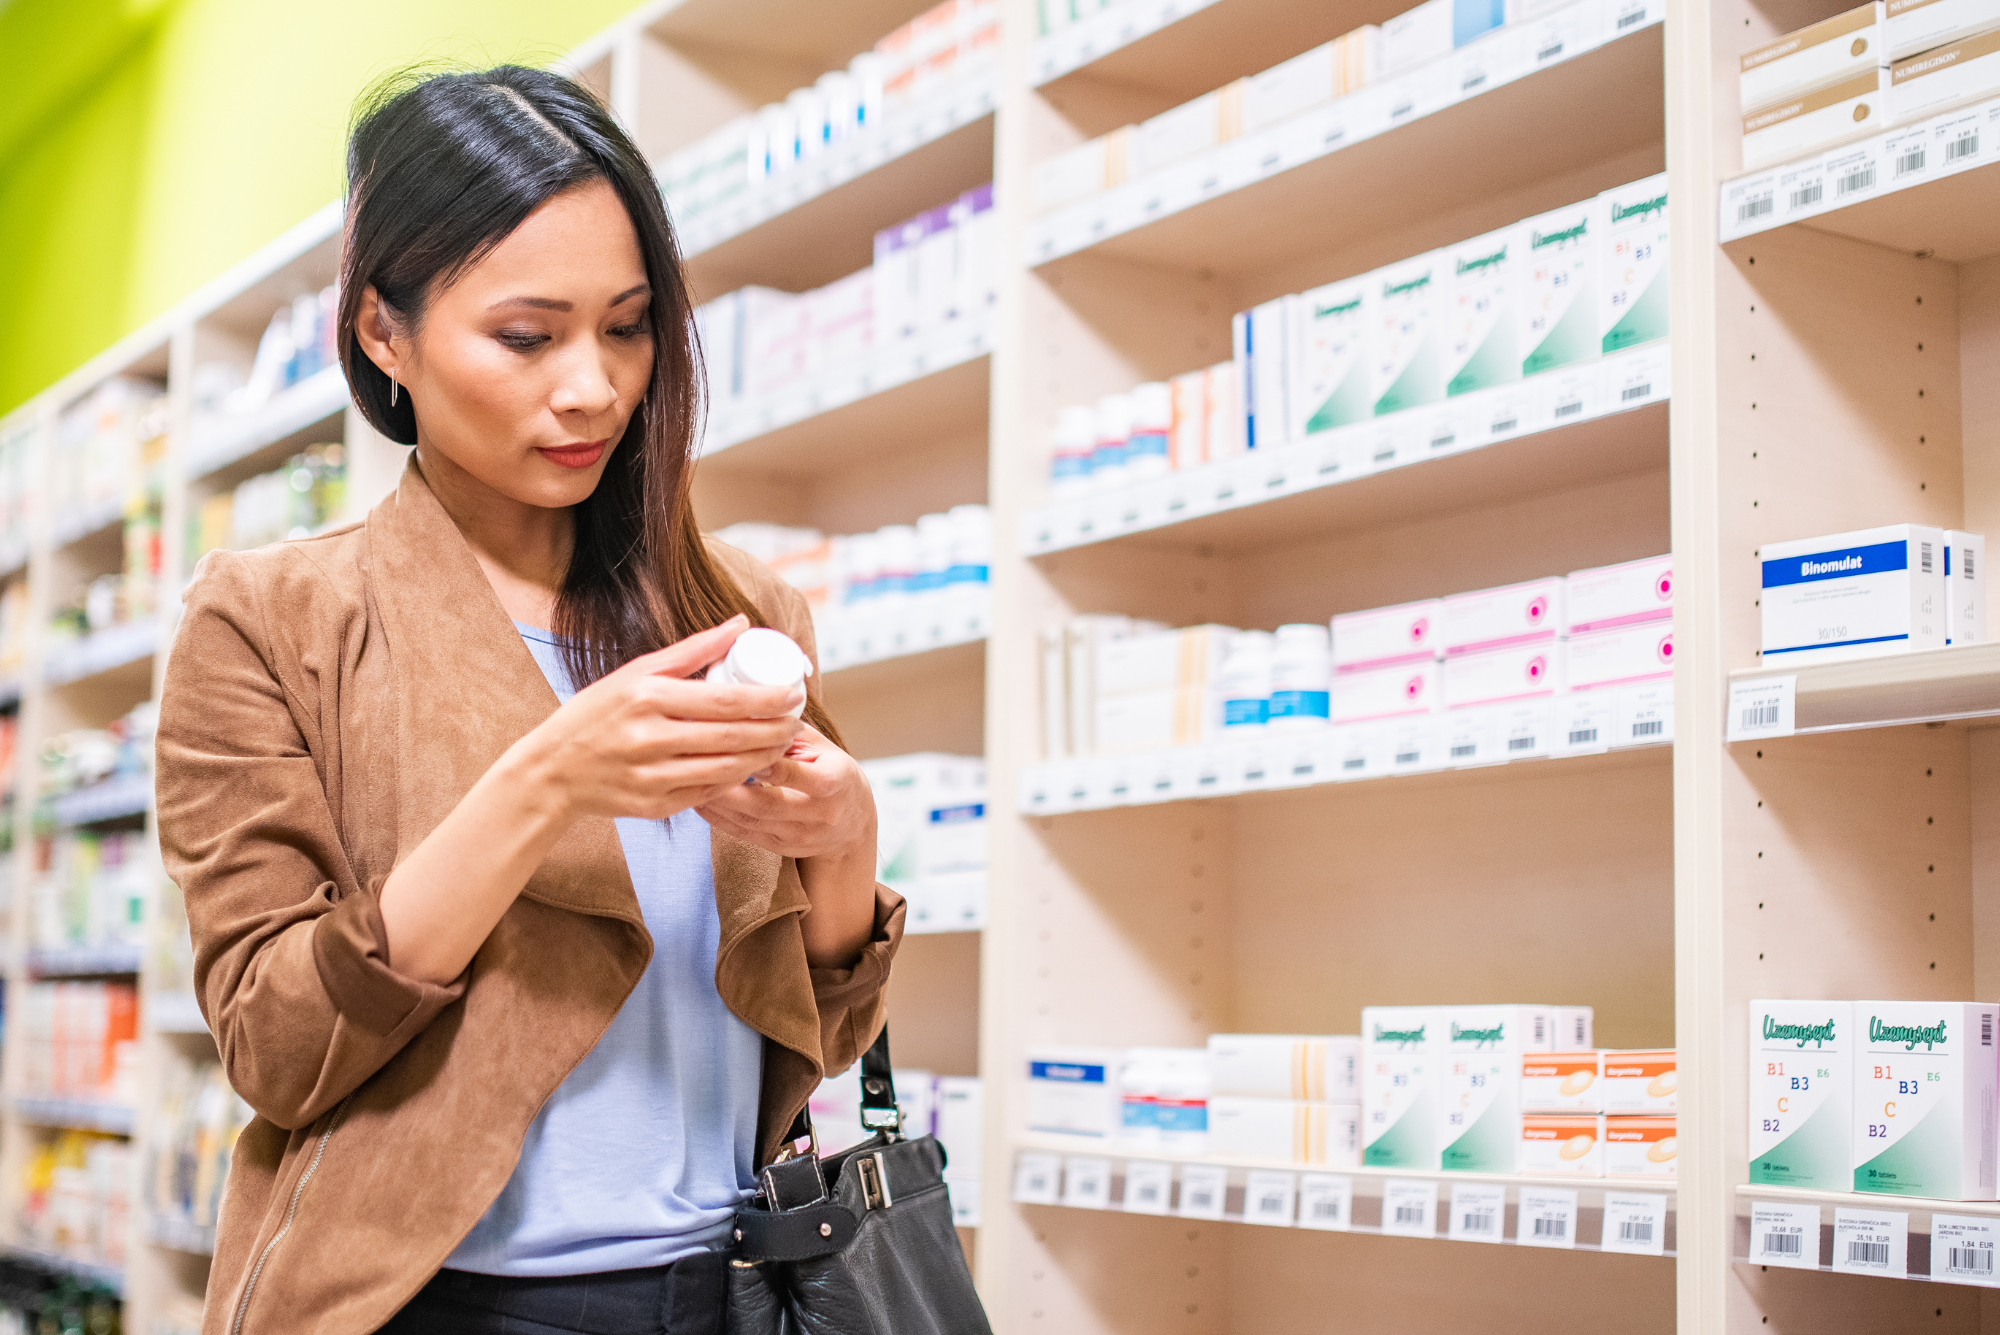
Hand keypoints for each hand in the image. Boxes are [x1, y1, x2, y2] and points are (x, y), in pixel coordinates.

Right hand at [512, 615, 804, 824]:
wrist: (552, 771)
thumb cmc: (598, 713)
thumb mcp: (637, 672)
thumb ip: (692, 650)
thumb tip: (741, 625)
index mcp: (648, 697)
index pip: (726, 699)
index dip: (768, 700)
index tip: (794, 693)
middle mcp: (650, 738)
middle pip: (734, 737)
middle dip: (776, 730)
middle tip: (798, 720)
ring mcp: (652, 777)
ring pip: (728, 770)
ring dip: (764, 758)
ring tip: (783, 743)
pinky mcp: (654, 806)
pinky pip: (709, 793)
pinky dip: (735, 780)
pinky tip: (751, 767)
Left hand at [697, 722, 876, 862]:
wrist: (852, 826)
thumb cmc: (834, 774)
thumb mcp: (825, 748)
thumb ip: (791, 734)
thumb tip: (751, 711)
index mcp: (834, 782)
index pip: (796, 774)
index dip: (766, 764)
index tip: (737, 747)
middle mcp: (818, 813)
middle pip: (767, 803)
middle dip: (729, 787)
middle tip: (697, 764)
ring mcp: (799, 835)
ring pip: (750, 821)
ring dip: (716, 802)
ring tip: (688, 780)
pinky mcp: (781, 848)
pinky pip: (743, 834)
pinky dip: (718, 818)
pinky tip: (697, 800)